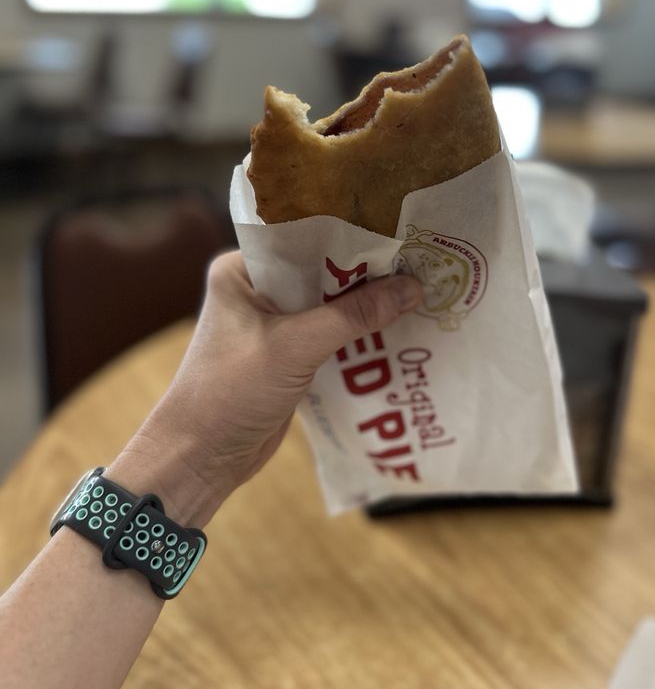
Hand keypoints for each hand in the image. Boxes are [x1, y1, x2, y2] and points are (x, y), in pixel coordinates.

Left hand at [108, 252, 421, 524]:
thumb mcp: (296, 346)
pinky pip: (330, 333)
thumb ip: (354, 315)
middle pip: (322, 270)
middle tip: (419, 259)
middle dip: (366, 272)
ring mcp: (273, 323)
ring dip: (366, 304)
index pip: (304, 237)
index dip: (351, 234)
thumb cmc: (231, 391)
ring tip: (419, 289)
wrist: (200, 458)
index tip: (398, 230)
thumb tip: (413, 287)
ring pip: (330, 303)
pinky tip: (397, 327)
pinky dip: (358, 332)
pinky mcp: (287, 354)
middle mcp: (256, 289)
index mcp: (242, 269)